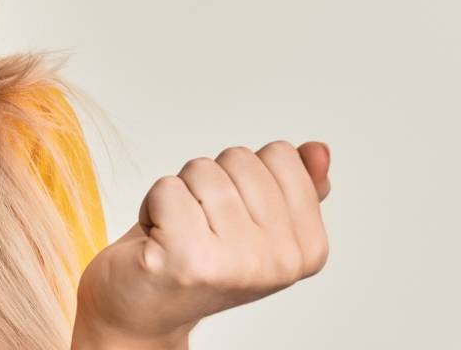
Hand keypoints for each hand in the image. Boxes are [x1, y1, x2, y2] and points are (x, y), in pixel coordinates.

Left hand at [74, 141, 332, 346]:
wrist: (142, 311)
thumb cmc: (194, 258)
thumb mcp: (253, 220)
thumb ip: (290, 185)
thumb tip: (318, 149)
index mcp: (307, 248)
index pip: (281, 155)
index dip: (244, 174)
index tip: (231, 214)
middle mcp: (280, 261)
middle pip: (240, 158)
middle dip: (210, 180)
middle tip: (199, 225)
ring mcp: (236, 263)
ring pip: (202, 169)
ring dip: (180, 192)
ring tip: (177, 232)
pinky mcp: (187, 259)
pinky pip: (167, 187)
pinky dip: (152, 204)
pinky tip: (157, 239)